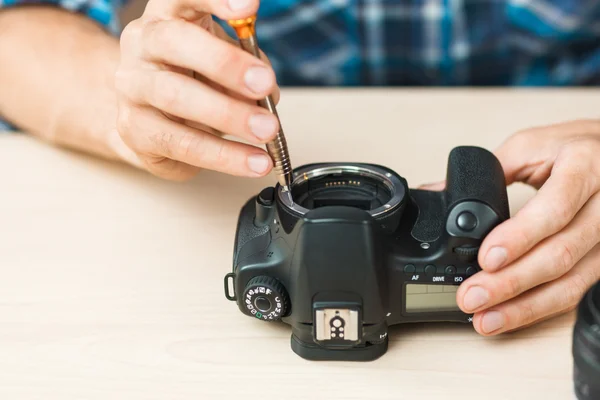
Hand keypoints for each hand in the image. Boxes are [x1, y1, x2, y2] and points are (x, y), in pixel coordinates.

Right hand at [114, 0, 279, 179]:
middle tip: (264, 84)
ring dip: (229, 115)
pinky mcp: (134, 129)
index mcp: (168, 16)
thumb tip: (268, 93)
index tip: (250, 6)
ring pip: (176, 97)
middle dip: (225, 63)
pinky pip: (181, 143)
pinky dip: (223, 155)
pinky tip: (253, 161)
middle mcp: (142, 44)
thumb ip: (247, 67)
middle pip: (175, 43)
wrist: (149, 119)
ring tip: (267, 130)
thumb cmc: (193, 81)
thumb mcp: (223, 64)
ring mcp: (132, 87)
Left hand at [455, 120, 599, 334]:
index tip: (486, 258)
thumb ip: (490, 169)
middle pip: (560, 253)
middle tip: (472, 296)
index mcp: (585, 169)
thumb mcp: (532, 145)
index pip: (555, 209)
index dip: (520, 237)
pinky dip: (539, 307)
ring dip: (524, 306)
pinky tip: (511, 316)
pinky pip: (575, 290)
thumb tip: (436, 190)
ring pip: (570, 281)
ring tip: (485, 319)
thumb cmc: (574, 148)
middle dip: (511, 281)